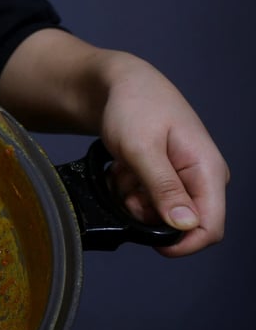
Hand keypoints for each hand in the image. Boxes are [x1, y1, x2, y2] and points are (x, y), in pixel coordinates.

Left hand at [0, 29, 227, 256]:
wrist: (118, 86)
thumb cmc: (134, 106)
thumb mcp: (142, 149)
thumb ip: (163, 188)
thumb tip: (185, 224)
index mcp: (207, 170)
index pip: (211, 227)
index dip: (182, 243)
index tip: (149, 240)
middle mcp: (201, 178)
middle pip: (178, 223)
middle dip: (147, 213)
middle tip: (128, 186)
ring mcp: (183, 178)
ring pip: (157, 214)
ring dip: (133, 199)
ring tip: (124, 170)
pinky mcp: (165, 178)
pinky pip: (145, 201)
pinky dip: (128, 191)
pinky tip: (123, 169)